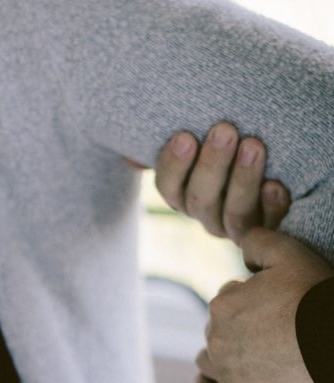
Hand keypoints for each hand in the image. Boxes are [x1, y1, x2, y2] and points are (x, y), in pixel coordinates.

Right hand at [155, 123, 289, 243]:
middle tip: (225, 130)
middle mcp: (208, 214)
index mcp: (183, 194)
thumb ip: (170, 142)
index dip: (174, 165)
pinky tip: (275, 184)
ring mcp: (237, 226)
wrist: (273, 149)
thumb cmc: (229, 137)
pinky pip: (269, 225)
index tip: (185, 137)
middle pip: (201, 201)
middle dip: (212, 165)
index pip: (168, 187)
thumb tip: (132, 158)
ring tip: (253, 146)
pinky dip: (272, 206)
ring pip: (234, 214)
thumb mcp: (197, 136)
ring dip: (242, 180)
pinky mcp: (270, 227)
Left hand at [195, 228, 333, 382]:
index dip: (250, 302)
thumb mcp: (291, 255)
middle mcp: (216, 338)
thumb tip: (240, 242)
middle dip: (236, 329)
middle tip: (271, 334)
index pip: (227, 300)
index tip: (275, 309)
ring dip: (220, 356)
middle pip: (216, 329)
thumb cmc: (318, 299)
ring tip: (247, 358)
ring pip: (208, 360)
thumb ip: (258, 241)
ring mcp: (226, 372)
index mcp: (223, 304)